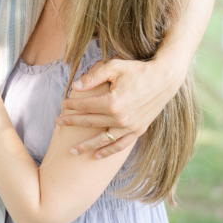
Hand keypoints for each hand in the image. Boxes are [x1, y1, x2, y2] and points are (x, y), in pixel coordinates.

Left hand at [57, 57, 181, 157]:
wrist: (164, 79)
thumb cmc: (138, 70)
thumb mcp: (114, 67)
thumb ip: (93, 77)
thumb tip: (75, 85)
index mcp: (112, 102)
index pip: (85, 106)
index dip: (72, 105)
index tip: (62, 105)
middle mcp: (120, 118)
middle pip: (89, 122)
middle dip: (72, 122)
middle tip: (58, 123)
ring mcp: (130, 127)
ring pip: (102, 140)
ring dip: (86, 146)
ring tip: (72, 151)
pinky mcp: (138, 130)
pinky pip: (120, 146)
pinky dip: (108, 152)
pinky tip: (97, 155)